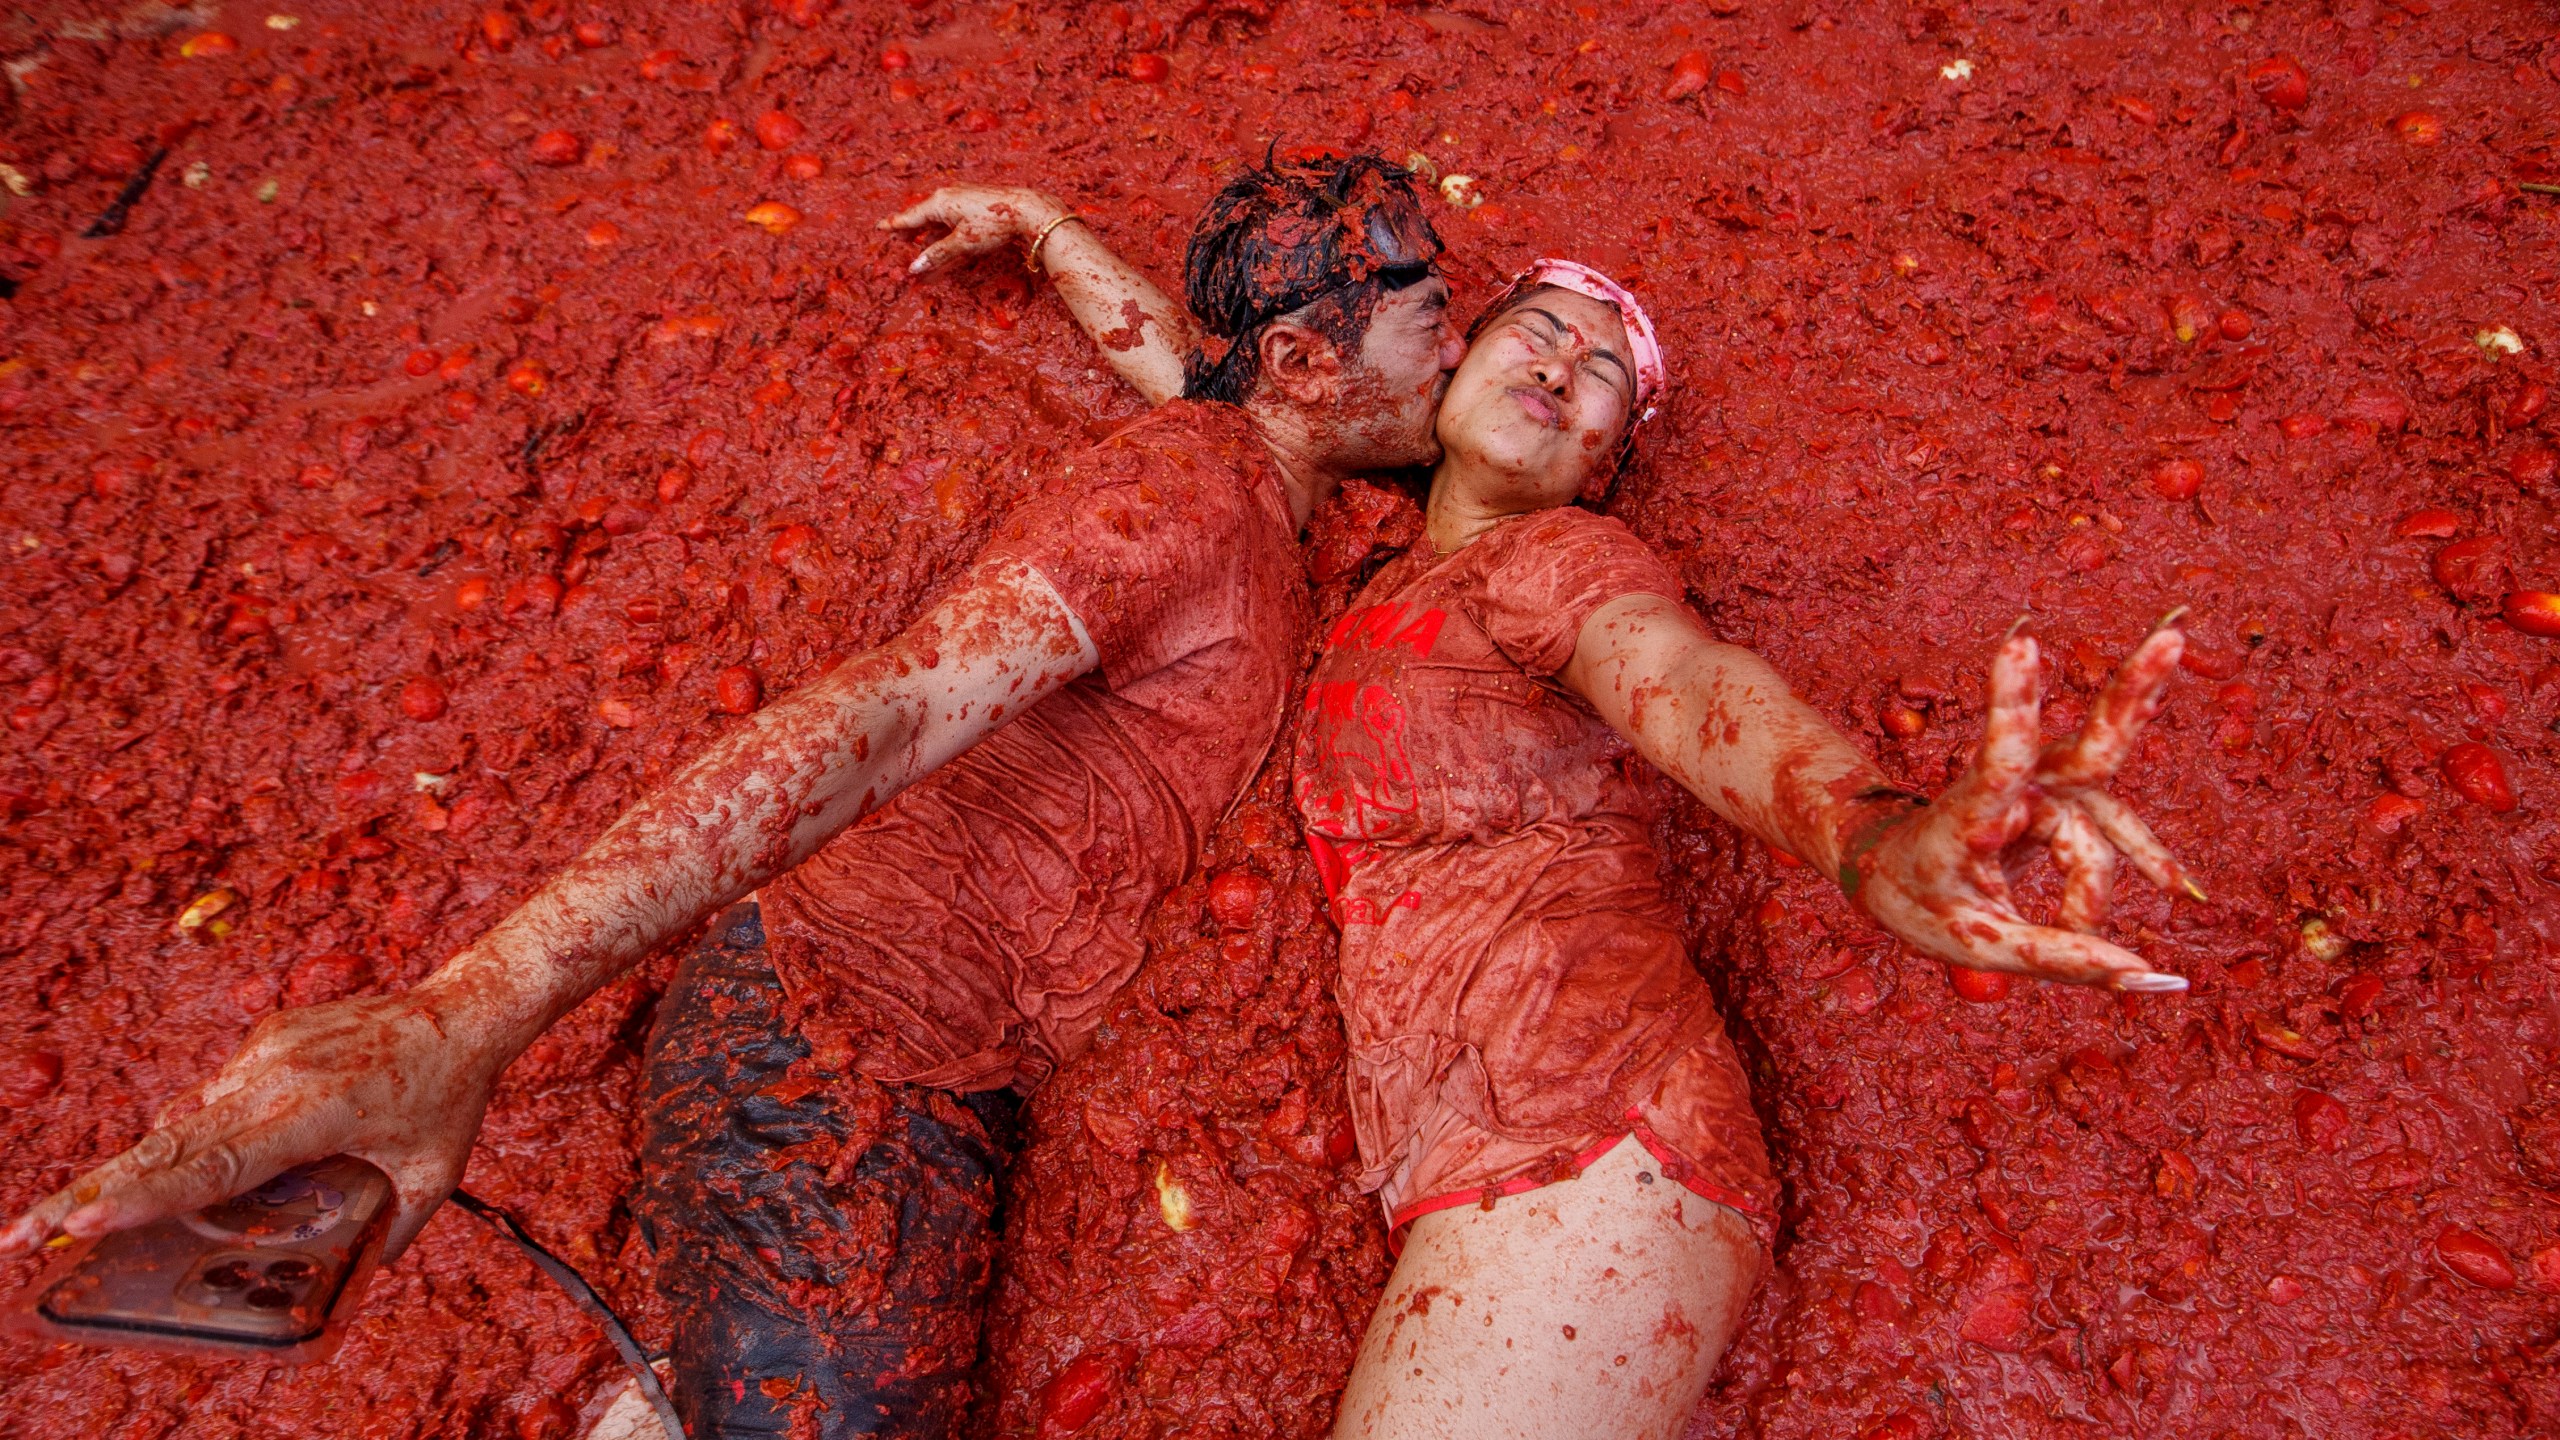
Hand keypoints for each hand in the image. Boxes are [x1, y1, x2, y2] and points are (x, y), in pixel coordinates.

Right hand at [0, 988, 506, 1263]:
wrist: (461, 1009)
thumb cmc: (451, 1097)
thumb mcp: (433, 1178)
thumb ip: (389, 1231)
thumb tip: (350, 1276)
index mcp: (317, 1111)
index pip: (217, 1166)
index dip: (147, 1199)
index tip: (85, 1222)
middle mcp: (277, 1077)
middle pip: (168, 1144)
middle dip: (92, 1193)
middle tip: (20, 1234)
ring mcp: (265, 1052)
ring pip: (186, 1120)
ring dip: (137, 1168)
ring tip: (79, 1217)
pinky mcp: (264, 1039)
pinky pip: (214, 1094)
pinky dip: (196, 1132)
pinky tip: (196, 1162)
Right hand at [880, 184, 1068, 274]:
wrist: (1026, 209)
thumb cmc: (993, 225)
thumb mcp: (962, 244)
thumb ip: (936, 255)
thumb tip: (913, 268)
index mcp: (938, 203)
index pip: (909, 217)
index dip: (894, 225)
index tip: (878, 227)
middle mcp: (947, 195)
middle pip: (922, 215)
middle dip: (910, 228)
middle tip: (899, 239)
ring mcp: (961, 195)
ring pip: (937, 215)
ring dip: (928, 229)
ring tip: (920, 241)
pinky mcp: (973, 199)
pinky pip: (950, 213)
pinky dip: (943, 226)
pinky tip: (945, 233)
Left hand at [1848, 619, 2196, 990]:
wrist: (1888, 866)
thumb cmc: (1922, 901)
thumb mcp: (1981, 944)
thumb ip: (2064, 959)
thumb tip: (2157, 981)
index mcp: (1968, 812)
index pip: (1999, 759)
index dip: (2012, 706)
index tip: (2021, 644)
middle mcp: (2010, 788)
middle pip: (2085, 748)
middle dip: (2132, 694)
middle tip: (2173, 633)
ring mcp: (2039, 789)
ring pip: (2103, 825)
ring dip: (2126, 860)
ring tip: (2141, 808)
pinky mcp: (2059, 801)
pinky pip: (2110, 833)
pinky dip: (2140, 860)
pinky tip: (2179, 889)